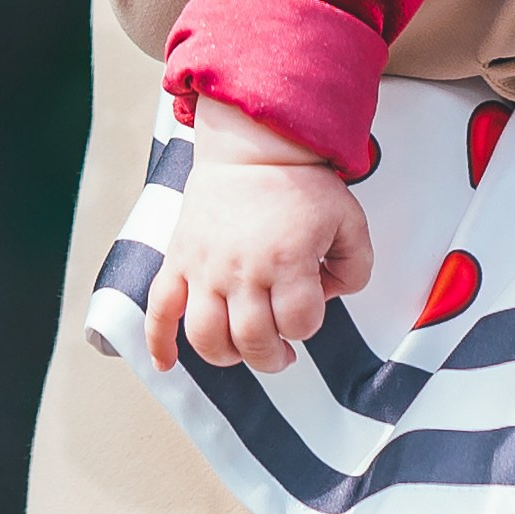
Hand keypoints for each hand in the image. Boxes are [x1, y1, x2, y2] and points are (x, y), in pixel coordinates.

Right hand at [144, 98, 372, 373]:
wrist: (251, 150)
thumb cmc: (302, 186)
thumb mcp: (350, 221)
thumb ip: (356, 267)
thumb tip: (330, 298)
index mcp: (288, 260)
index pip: (299, 323)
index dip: (308, 326)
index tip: (308, 309)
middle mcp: (242, 269)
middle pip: (253, 339)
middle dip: (272, 355)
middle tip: (281, 353)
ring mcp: (204, 268)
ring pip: (206, 336)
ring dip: (226, 356)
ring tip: (242, 351)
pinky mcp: (178, 261)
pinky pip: (159, 310)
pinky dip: (158, 342)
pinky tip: (166, 363)